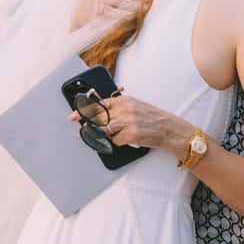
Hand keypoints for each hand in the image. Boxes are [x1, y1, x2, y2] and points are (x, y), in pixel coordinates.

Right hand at [70, 0, 145, 30]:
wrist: (75, 16)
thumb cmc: (96, 5)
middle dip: (133, 3)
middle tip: (145, 7)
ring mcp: (91, 7)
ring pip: (108, 10)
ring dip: (120, 13)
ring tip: (132, 16)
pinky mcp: (85, 18)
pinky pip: (97, 22)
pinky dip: (105, 25)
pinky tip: (114, 28)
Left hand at [70, 94, 192, 158]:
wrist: (170, 129)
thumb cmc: (153, 119)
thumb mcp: (136, 106)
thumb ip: (118, 109)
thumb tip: (99, 116)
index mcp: (125, 100)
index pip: (99, 104)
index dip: (84, 110)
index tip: (73, 115)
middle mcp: (126, 109)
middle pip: (99, 118)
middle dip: (89, 125)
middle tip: (82, 131)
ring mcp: (128, 122)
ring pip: (105, 130)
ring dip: (107, 135)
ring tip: (116, 135)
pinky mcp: (132, 134)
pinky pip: (115, 141)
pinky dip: (119, 142)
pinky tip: (127, 139)